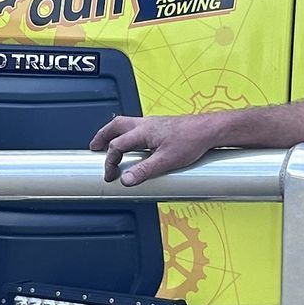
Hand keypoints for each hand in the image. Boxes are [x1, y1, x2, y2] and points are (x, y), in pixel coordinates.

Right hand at [89, 112, 222, 186]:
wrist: (209, 130)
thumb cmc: (191, 141)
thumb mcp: (166, 161)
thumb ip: (144, 171)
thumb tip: (126, 181)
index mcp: (142, 132)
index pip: (117, 146)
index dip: (110, 162)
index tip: (110, 176)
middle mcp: (145, 124)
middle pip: (115, 126)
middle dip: (102, 137)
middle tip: (94, 148)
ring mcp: (152, 123)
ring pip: (125, 124)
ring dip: (113, 134)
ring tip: (108, 145)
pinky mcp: (160, 126)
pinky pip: (136, 126)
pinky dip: (127, 133)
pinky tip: (133, 143)